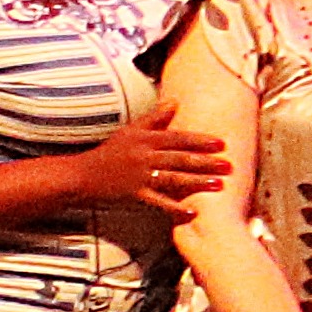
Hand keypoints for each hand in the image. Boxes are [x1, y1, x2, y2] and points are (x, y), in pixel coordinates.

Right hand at [75, 111, 232, 210]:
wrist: (82, 175)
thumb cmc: (110, 152)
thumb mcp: (131, 131)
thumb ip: (155, 118)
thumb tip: (176, 101)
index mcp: (145, 140)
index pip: (178, 138)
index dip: (201, 141)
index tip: (222, 143)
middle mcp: (144, 156)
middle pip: (180, 158)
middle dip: (206, 162)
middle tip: (229, 165)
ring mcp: (139, 176)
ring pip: (173, 178)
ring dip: (197, 182)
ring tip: (219, 184)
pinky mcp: (133, 194)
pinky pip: (158, 201)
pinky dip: (175, 207)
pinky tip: (193, 210)